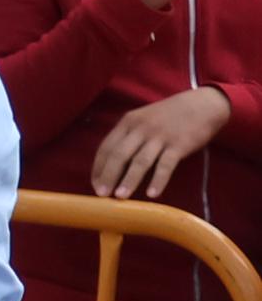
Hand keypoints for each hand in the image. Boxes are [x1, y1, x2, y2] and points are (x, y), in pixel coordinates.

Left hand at [91, 85, 234, 198]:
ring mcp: (160, 136)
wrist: (205, 103)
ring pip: (140, 162)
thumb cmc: (170, 115)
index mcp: (128, 122)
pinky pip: (165, 165)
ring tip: (120, 197)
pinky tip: (152, 194)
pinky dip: (158, 180)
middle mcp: (141, 128)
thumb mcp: (144, 119)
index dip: (98, 167)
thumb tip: (113, 164)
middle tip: (101, 195)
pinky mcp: (179, 144)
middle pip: (118, 155)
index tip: (94, 184)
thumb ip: (129, 136)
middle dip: (108, 176)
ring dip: (129, 180)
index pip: (106, 147)